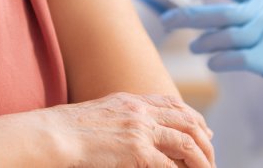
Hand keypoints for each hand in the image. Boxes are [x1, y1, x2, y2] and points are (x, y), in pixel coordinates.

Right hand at [45, 92, 214, 167]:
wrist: (52, 136)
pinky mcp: (137, 151)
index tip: (205, 132)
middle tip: (211, 159)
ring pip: (186, 142)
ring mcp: (140, 130)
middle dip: (205, 141)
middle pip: (187, 121)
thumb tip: (135, 129)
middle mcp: (140, 111)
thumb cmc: (66, 131)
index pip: (174, 104)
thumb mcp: (100, 114)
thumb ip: (122, 116)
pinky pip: (170, 165)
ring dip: (201, 160)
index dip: (194, 118)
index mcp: (131, 100)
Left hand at [161, 0, 262, 128]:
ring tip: (194, 46)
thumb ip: (261, 13)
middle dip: (187, 14)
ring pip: (223, 36)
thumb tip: (226, 19)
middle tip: (167, 19)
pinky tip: (213, 63)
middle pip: (217, 10)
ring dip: (203, 41)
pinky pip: (235, 59)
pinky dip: (219, 60)